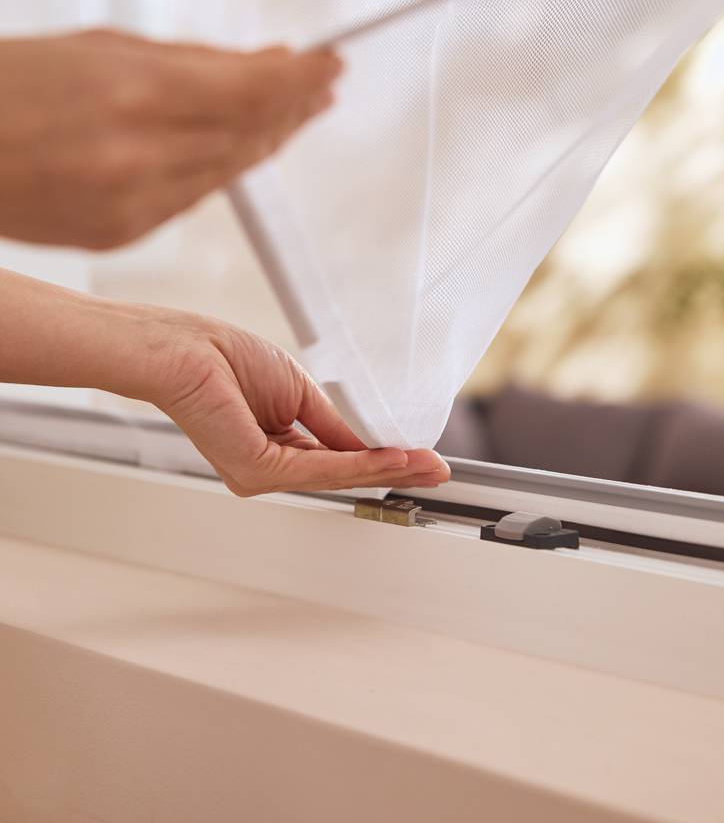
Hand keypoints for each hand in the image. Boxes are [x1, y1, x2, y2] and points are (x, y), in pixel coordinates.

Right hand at [0, 29, 340, 248]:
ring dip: (268, 137)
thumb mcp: (99, 48)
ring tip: (296, 109)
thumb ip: (193, 61)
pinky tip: (240, 145)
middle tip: (322, 85)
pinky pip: (194, 197)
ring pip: (229, 170)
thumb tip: (270, 66)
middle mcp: (138, 157)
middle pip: (250, 135)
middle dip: (294, 107)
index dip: (301, 79)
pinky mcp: (123, 235)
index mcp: (130, 94)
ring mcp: (132, 204)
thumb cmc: (7, 86)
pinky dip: (222, 167)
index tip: (331, 63)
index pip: (252, 92)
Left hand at [146, 313, 451, 495]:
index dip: (383, 458)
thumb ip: (335, 425)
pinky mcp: (256, 470)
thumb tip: (374, 442)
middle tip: (436, 470)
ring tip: (425, 464)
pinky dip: (360, 463)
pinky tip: (391, 458)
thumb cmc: (227, 359)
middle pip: (344, 474)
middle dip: (395, 469)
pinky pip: (320, 469)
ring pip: (338, 475)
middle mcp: (268, 469)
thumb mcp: (300, 392)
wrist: (185, 348)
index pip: (339, 460)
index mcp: (278, 448)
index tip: (421, 457)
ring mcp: (260, 475)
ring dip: (387, 468)